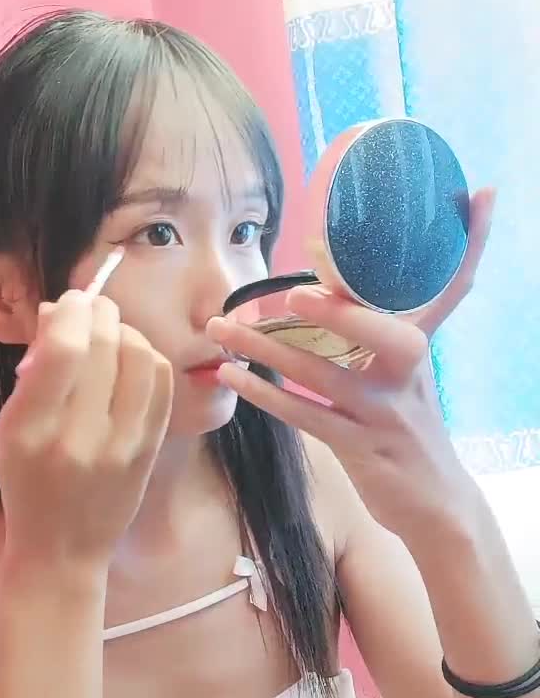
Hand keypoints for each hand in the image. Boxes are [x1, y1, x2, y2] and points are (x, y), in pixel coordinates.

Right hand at [0, 291, 173, 571]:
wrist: (62, 550)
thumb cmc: (26, 481)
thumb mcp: (10, 427)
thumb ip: (34, 369)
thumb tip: (60, 309)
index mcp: (31, 430)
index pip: (62, 349)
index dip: (70, 310)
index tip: (67, 302)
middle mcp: (80, 438)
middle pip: (104, 344)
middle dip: (97, 312)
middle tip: (88, 309)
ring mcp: (123, 446)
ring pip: (140, 355)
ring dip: (125, 331)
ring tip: (109, 335)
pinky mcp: (150, 449)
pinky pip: (161, 381)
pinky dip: (147, 356)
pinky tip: (131, 359)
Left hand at [207, 190, 493, 545]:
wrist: (438, 503)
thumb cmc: (410, 427)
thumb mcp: (408, 374)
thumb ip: (376, 328)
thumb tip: (331, 282)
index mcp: (421, 343)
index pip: (456, 283)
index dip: (472, 240)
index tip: (477, 194)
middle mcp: (408, 371)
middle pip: (377, 329)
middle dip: (337, 306)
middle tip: (291, 289)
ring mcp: (384, 410)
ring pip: (321, 372)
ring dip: (265, 350)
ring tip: (220, 328)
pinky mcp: (359, 445)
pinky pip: (305, 414)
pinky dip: (265, 395)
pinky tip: (232, 378)